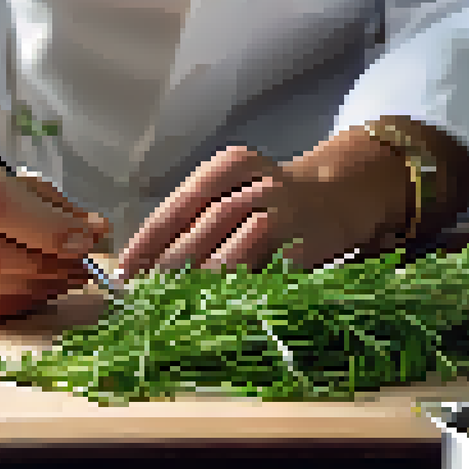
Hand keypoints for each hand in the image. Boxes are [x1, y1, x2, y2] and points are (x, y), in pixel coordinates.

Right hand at [0, 133, 110, 321]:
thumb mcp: (6, 168)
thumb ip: (48, 200)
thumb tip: (95, 232)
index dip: (44, 227)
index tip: (84, 238)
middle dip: (43, 265)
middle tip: (81, 265)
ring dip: (34, 288)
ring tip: (65, 276)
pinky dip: (12, 302)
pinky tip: (37, 288)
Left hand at [116, 138, 407, 281]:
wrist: (341, 191)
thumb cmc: (270, 198)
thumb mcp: (233, 190)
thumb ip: (197, 217)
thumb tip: (144, 263)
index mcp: (232, 164)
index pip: (183, 199)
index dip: (152, 234)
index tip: (127, 266)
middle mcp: (260, 182)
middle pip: (210, 218)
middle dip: (173, 258)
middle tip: (146, 290)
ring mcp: (288, 211)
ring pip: (242, 240)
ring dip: (207, 272)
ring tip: (177, 298)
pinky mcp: (310, 242)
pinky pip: (274, 266)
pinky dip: (247, 285)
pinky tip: (223, 304)